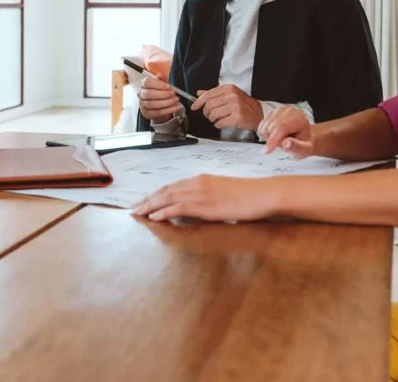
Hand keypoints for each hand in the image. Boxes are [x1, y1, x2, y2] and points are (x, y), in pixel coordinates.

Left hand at [131, 175, 277, 221]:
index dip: (157, 194)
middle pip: (166, 191)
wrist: (262, 194)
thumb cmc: (248, 196)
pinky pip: (178, 207)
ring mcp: (200, 192)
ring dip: (150, 205)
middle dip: (148, 199)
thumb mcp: (224, 193)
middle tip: (134, 208)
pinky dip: (163, 211)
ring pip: (168, 198)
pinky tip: (153, 217)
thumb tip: (197, 207)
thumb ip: (208, 197)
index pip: (173, 186)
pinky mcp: (205, 204)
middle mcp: (197, 183)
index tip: (145, 200)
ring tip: (138, 212)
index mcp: (202, 179)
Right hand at [138, 76, 182, 123]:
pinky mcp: (146, 113)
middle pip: (149, 94)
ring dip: (166, 102)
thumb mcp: (163, 84)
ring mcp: (142, 104)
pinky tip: (175, 107)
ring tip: (175, 100)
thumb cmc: (161, 93)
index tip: (169, 86)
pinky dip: (168, 110)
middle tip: (173, 94)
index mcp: (144, 84)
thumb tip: (160, 75)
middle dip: (163, 94)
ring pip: (152, 104)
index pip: (147, 82)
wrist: (160, 106)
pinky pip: (157, 112)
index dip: (158, 84)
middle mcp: (141, 94)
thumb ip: (162, 80)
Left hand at [190, 85, 263, 130]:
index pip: (208, 94)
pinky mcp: (237, 118)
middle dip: (206, 112)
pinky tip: (222, 123)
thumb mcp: (230, 94)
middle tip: (209, 115)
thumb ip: (214, 94)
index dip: (199, 102)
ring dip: (212, 119)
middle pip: (209, 105)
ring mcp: (235, 107)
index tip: (194, 107)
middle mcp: (232, 96)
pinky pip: (219, 123)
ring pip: (213, 115)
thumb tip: (199, 93)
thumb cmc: (243, 104)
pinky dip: (218, 125)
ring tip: (217, 119)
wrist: (259, 113)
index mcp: (229, 88)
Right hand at [259, 106, 315, 156]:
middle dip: (273, 140)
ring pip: (264, 127)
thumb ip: (297, 147)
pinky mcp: (272, 112)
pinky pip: (261, 126)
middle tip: (283, 145)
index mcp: (299, 118)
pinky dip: (264, 134)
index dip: (273, 139)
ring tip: (280, 140)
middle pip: (271, 127)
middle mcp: (289, 111)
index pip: (282, 127)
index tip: (267, 151)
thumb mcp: (305, 149)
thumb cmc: (304, 143)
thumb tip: (286, 143)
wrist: (303, 135)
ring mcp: (279, 110)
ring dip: (268, 138)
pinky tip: (274, 136)